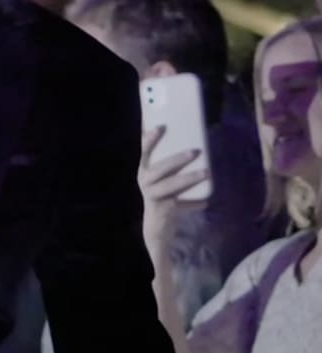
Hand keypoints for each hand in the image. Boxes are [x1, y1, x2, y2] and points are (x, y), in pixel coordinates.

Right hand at [139, 125, 206, 254]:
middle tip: (196, 151)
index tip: (161, 127)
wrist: (156, 225)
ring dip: (189, 178)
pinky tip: (204, 203)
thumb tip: (194, 143)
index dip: (150, 140)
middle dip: (178, 160)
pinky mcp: (163, 210)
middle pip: (160, 168)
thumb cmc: (163, 195)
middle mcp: (145, 182)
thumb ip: (171, 165)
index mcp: (144, 170)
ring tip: (207, 173)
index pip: (144, 151)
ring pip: (171, 186)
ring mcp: (152, 196)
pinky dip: (193, 203)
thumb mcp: (163, 179)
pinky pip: (180, 204)